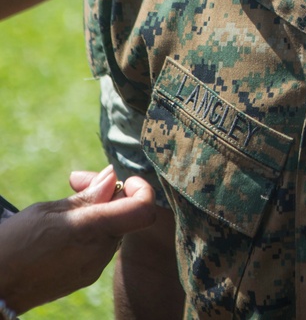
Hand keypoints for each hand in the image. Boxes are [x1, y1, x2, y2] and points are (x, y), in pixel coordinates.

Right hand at [0, 165, 155, 313]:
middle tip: (78, 184)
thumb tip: (113, 177)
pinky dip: (91, 233)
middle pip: (127, 216)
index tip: (122, 179)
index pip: (144, 209)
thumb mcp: (47, 211)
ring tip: (64, 210)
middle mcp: (100, 252)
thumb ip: (88, 196)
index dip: (141, 189)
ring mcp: (95, 268)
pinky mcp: (86, 278)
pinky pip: (99, 248)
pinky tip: (64, 231)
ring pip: (113, 231)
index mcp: (93, 230)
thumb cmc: (12, 244)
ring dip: (99, 214)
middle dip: (111, 195)